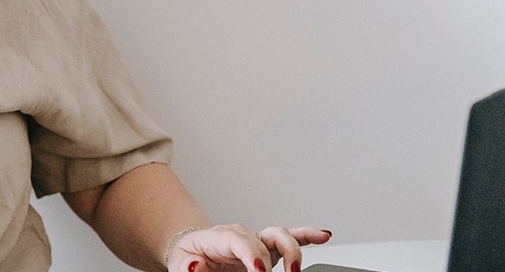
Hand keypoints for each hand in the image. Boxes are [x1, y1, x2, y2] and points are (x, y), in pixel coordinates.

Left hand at [167, 224, 331, 271]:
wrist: (192, 252)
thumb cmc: (188, 258)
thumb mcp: (180, 263)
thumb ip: (188, 267)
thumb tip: (194, 267)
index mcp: (219, 237)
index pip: (237, 240)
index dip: (251, 253)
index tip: (259, 270)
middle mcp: (241, 235)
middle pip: (262, 239)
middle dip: (272, 259)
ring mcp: (256, 240)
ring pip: (280, 235)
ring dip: (292, 249)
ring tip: (296, 269)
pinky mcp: (267, 248)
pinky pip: (290, 237)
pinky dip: (308, 235)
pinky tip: (323, 235)